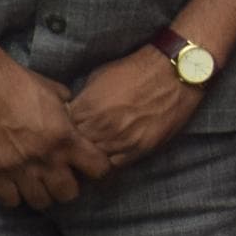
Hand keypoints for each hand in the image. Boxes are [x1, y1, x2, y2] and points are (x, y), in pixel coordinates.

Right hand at [0, 60, 111, 208]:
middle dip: (70, 189)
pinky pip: (9, 200)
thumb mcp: (58, 96)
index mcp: (66, 137)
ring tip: (41, 185)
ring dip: (43, 196)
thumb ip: (72, 115)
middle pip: (68, 194)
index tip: (92, 168)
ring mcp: (19, 167)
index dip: (99, 170)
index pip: (99, 169)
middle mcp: (46, 157)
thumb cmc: (23, 84)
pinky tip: (17, 186)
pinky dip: (15, 197)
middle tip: (64, 179)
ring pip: (40, 202)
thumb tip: (80, 121)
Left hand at [65, 49, 201, 170]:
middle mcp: (100, 127)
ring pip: (94, 160)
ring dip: (93, 156)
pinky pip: (116, 165)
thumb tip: (73, 111)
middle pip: (75, 149)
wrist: (174, 72)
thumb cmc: (137, 69)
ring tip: (96, 149)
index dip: (63, 131)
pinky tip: (113, 153)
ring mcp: (120, 140)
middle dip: (76, 146)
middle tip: (80, 143)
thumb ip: (83, 99)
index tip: (68, 130)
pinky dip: (111, 161)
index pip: (61, 131)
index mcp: (86, 108)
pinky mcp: (140, 148)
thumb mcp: (99, 76)